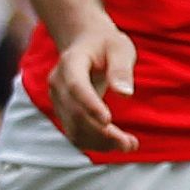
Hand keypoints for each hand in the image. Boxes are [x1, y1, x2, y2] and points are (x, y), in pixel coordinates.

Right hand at [42, 20, 137, 152]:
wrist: (85, 44)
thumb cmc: (106, 44)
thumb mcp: (120, 47)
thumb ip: (121, 68)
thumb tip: (125, 94)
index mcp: (71, 63)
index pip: (76, 87)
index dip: (90, 105)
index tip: (108, 121)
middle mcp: (58, 84)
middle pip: (76, 114)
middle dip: (102, 133)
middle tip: (131, 144)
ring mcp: (59, 100)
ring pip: (74, 129)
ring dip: (100, 143)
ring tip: (130, 145)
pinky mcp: (64, 112)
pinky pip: (76, 133)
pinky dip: (96, 142)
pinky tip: (118, 144)